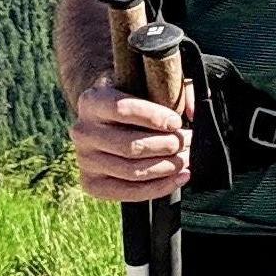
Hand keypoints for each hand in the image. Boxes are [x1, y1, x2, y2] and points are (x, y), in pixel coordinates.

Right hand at [71, 74, 191, 202]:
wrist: (105, 121)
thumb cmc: (134, 99)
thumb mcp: (149, 83)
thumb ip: (174, 88)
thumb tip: (194, 113)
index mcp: (91, 101)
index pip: (122, 110)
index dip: (153, 117)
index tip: (177, 122)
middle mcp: (82, 131)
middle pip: (130, 146)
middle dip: (165, 146)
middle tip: (186, 142)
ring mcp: (84, 159)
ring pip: (131, 171)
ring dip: (165, 167)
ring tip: (185, 159)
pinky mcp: (91, 183)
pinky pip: (128, 192)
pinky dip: (159, 188)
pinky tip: (179, 178)